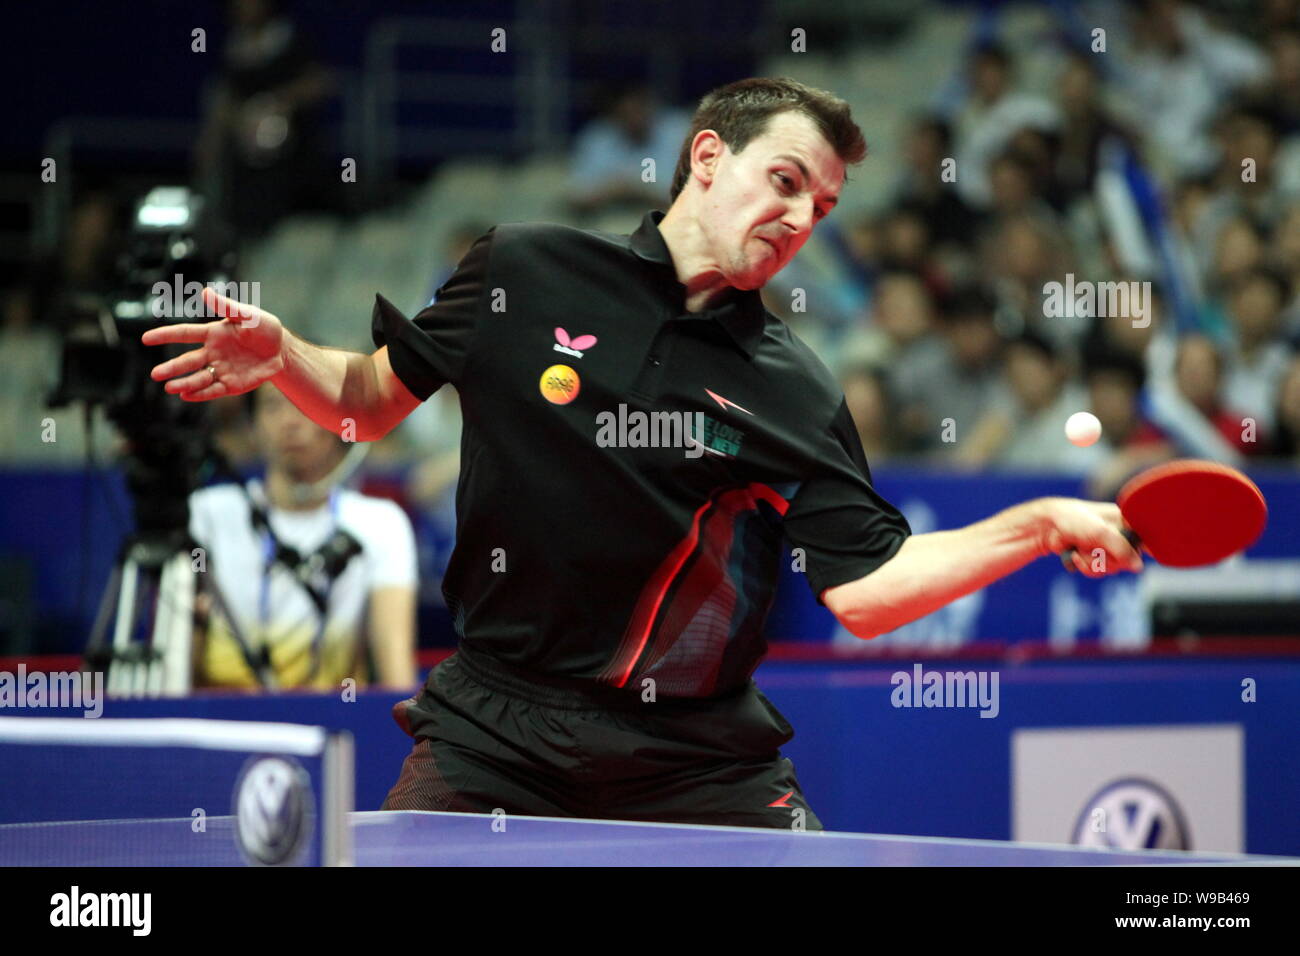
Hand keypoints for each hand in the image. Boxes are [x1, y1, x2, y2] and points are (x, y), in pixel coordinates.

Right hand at [142, 286, 286, 400]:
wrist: (283, 350)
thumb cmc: (264, 328)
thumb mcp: (247, 315)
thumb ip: (226, 306)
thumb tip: (205, 291)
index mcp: (212, 334)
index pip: (185, 334)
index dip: (165, 335)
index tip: (146, 339)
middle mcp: (212, 353)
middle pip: (187, 361)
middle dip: (172, 368)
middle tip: (155, 374)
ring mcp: (221, 370)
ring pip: (198, 378)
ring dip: (184, 383)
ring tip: (169, 387)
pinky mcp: (232, 384)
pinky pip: (213, 390)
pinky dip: (201, 394)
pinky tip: (186, 396)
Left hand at [1036, 497, 1144, 576]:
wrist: (1046, 526)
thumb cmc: (1074, 520)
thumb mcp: (1100, 532)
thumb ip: (1121, 549)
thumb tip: (1138, 567)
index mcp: (1126, 520)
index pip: (1147, 538)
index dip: (1146, 549)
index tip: (1149, 555)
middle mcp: (1119, 533)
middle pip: (1129, 559)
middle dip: (1109, 558)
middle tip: (1095, 549)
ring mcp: (1106, 546)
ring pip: (1112, 567)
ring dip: (1093, 562)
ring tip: (1080, 550)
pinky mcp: (1093, 556)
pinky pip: (1099, 571)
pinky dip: (1086, 566)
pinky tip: (1075, 555)